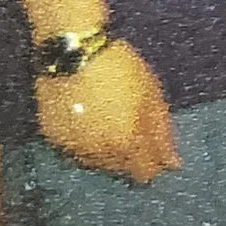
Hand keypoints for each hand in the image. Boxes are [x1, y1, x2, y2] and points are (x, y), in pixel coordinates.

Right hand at [36, 41, 177, 183]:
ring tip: (112, 126)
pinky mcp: (53, 139)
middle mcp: (99, 153)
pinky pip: (74, 150)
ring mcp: (73, 148)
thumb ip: (161, 133)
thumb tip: (172, 164)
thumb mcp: (150, 95)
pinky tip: (90, 124)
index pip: (143, 172)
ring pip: (96, 163)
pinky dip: (84, 143)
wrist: (74, 53)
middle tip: (133, 134)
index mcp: (127, 142)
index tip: (158, 156)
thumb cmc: (120, 68)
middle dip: (131, 158)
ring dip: (107, 152)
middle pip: (120, 169)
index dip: (153, 166)